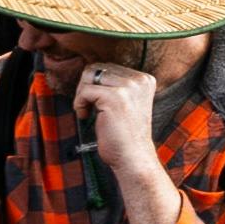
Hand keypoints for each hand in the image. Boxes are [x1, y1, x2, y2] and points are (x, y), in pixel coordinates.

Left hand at [74, 64, 163, 187]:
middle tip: (89, 106)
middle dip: (86, 87)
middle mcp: (139, 80)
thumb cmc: (125, 133)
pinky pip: (84, 91)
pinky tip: (85, 116)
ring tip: (87, 110)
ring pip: (89, 76)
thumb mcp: (128, 102)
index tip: (98, 103)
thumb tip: (89, 71)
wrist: (133, 156)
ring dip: (81, 94)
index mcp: (145, 79)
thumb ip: (117, 84)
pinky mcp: (115, 98)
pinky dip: (79, 104)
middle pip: (97, 68)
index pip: (108, 67)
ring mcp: (129, 88)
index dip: (95, 84)